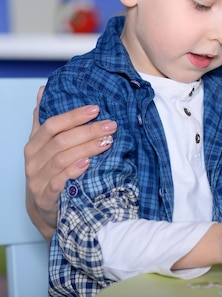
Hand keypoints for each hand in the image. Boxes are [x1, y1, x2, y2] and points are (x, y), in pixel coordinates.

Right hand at [24, 86, 116, 239]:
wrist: (44, 208)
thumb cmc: (48, 171)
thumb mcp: (45, 145)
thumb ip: (44, 119)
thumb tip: (43, 90)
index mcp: (34, 145)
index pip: (52, 125)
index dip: (74, 116)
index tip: (96, 109)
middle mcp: (34, 161)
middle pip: (61, 141)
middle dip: (88, 131)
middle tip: (111, 126)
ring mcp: (38, 179)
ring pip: (63, 159)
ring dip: (87, 148)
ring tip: (108, 141)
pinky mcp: (46, 197)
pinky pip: (59, 181)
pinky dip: (74, 171)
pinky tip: (89, 163)